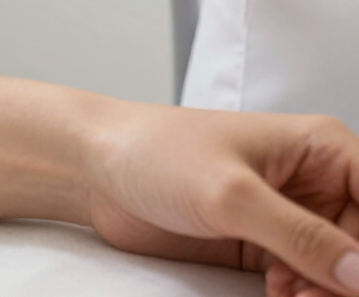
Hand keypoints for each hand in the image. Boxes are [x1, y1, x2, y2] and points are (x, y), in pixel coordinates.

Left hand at [87, 104, 358, 295]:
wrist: (97, 168)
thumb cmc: (155, 152)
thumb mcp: (231, 194)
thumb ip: (301, 237)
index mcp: (323, 148)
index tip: (352, 280)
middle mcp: (316, 182)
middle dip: (349, 280)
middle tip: (308, 295)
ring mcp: (292, 217)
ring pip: (343, 273)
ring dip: (326, 295)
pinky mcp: (268, 248)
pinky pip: (312, 286)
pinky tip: (278, 296)